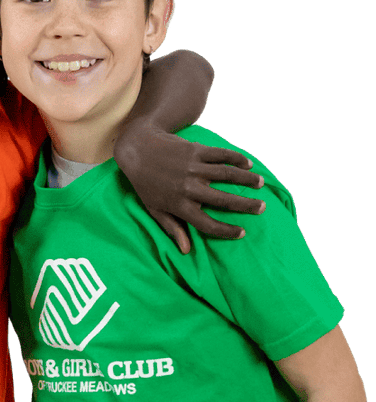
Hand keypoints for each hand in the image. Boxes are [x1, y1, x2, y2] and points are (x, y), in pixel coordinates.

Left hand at [114, 124, 265, 253]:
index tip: (241, 233)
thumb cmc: (146, 184)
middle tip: (262, 208)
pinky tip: (248, 164)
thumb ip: (172, 228)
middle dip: (246, 206)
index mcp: (179, 206)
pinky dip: (236, 158)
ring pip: (227, 175)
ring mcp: (193, 168)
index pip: (207, 224)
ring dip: (246, 179)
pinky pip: (221, 155)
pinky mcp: (196, 151)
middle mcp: (188, 188)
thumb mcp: (155, 209)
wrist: (138, 150)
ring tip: (261, 184)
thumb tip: (186, 251)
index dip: (225, 231)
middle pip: (223, 200)